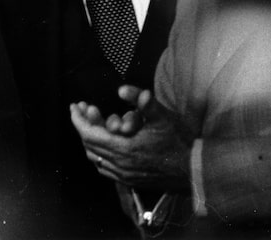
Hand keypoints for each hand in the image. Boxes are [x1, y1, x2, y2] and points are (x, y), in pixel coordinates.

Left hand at [70, 85, 191, 190]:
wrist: (196, 171)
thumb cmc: (180, 142)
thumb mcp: (163, 117)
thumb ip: (142, 102)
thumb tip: (121, 89)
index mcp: (124, 149)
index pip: (89, 134)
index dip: (78, 119)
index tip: (74, 106)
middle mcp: (120, 165)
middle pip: (89, 145)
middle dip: (82, 125)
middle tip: (81, 109)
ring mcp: (124, 175)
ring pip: (95, 157)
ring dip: (89, 139)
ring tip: (90, 122)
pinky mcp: (130, 181)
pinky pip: (104, 168)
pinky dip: (98, 154)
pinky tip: (102, 143)